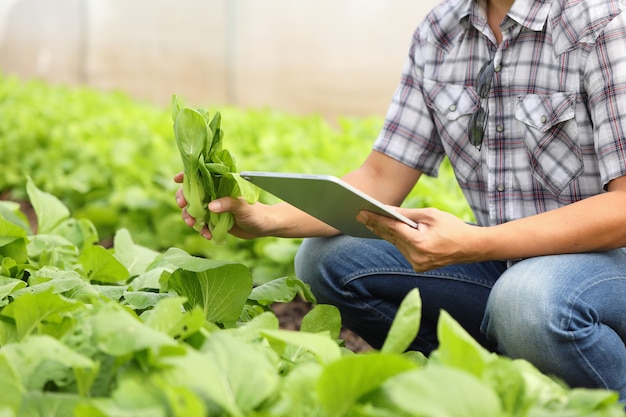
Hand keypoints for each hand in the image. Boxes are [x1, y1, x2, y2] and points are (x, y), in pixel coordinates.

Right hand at [174, 172, 270, 239]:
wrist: (263, 227)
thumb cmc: (257, 212)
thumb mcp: (243, 207)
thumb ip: (228, 204)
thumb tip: (210, 206)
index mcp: (221, 184)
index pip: (201, 175)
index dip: (187, 175)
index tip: (177, 179)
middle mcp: (214, 194)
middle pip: (191, 192)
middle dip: (184, 199)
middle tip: (183, 206)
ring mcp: (213, 207)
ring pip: (193, 209)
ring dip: (189, 216)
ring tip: (193, 225)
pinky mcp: (214, 220)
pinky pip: (201, 224)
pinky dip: (201, 229)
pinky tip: (207, 235)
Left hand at [356, 207, 482, 271]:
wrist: (471, 247)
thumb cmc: (452, 227)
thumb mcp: (430, 215)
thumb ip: (407, 214)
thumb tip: (386, 210)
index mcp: (420, 243)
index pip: (392, 229)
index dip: (376, 219)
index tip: (362, 212)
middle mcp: (417, 257)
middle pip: (391, 237)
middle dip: (375, 225)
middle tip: (359, 215)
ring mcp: (417, 264)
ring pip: (395, 244)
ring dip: (384, 232)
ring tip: (368, 220)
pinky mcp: (418, 267)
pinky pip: (402, 249)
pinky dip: (395, 240)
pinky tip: (384, 230)